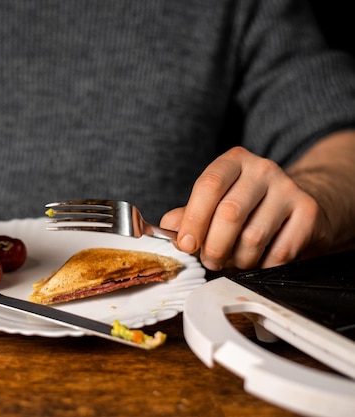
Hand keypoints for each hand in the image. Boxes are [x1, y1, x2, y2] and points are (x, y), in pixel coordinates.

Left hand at [160, 146, 325, 270]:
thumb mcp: (214, 204)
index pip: (209, 185)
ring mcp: (289, 189)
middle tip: (209, 261)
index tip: (186, 244)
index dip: (194, 218)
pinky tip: (260, 261)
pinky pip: (279, 252)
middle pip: (230, 213)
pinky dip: (263, 266)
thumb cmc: (247, 207)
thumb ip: (189, 215)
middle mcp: (262, 169)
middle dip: (214, 247)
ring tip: (235, 260)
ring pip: (253, 237)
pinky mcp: (308, 212)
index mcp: (233, 161)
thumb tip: (168, 228)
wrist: (296, 208)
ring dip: (238, 260)